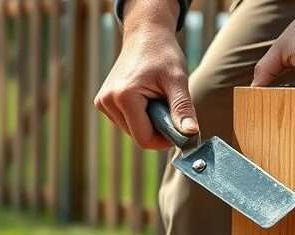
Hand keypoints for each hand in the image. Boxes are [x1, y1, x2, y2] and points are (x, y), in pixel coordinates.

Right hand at [94, 0, 196, 149]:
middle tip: (168, 106)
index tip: (179, 129)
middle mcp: (107, 101)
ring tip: (156, 98)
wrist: (146, 35)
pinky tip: (146, 98)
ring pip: (132, 131)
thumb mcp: (177, 81)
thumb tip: (191, 135)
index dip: (164, 140)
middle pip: (137, 136)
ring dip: (149, 122)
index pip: (144, 139)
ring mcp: (103, 102)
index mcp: (124, 97)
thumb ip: (183, 109)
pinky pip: (126, 122)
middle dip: (157, 128)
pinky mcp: (103, 102)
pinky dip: (140, 116)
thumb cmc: (163, 54)